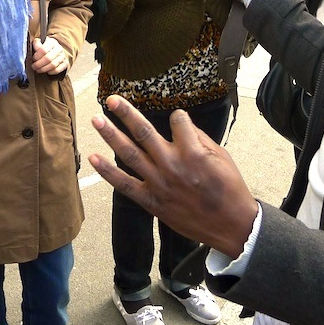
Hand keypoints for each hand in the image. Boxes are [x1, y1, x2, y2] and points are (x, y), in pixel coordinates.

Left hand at [31, 37, 68, 74]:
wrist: (55, 50)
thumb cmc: (45, 47)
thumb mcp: (40, 42)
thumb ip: (36, 44)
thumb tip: (36, 47)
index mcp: (52, 42)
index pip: (43, 50)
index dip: (37, 56)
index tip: (33, 59)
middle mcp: (59, 49)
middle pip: (48, 58)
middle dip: (39, 64)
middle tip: (34, 66)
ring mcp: (63, 56)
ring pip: (53, 65)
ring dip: (43, 69)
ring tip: (38, 69)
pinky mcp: (65, 63)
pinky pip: (57, 70)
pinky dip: (50, 72)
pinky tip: (46, 71)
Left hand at [89, 95, 258, 258]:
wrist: (231, 225)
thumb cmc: (229, 190)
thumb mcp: (222, 157)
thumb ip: (199, 138)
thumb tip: (181, 125)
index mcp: (192, 151)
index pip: (176, 120)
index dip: (178, 118)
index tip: (179, 121)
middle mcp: (172, 164)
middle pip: (143, 131)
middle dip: (125, 113)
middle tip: (111, 99)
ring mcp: (158, 183)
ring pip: (129, 153)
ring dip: (110, 134)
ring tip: (96, 119)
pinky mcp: (151, 201)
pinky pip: (124, 184)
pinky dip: (107, 171)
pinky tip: (93, 158)